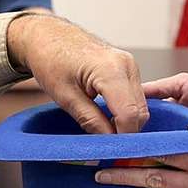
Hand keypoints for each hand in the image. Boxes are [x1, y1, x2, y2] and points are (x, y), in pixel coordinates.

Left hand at [5, 13, 146, 133]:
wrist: (46, 35)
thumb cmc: (50, 59)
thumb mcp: (65, 96)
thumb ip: (90, 121)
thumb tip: (107, 142)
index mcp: (111, 71)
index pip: (130, 115)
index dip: (122, 137)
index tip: (110, 151)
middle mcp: (126, 64)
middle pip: (140, 112)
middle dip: (126, 131)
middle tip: (106, 145)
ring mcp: (130, 63)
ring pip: (141, 105)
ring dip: (127, 121)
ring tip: (104, 130)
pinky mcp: (128, 66)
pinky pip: (136, 95)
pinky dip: (126, 109)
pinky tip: (108, 116)